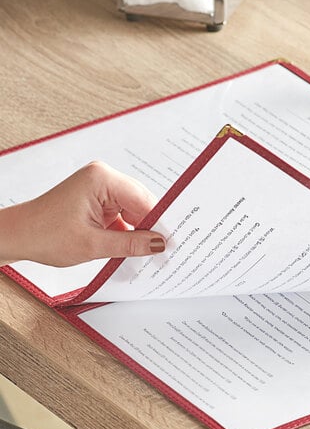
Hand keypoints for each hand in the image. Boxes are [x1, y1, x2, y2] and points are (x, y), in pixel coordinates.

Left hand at [0, 161, 165, 266]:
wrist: (18, 236)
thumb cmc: (44, 234)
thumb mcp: (93, 244)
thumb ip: (131, 243)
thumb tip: (159, 243)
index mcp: (102, 179)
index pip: (144, 199)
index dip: (159, 222)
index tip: (171, 242)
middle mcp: (103, 177)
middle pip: (141, 202)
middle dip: (149, 226)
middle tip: (162, 250)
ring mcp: (101, 187)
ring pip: (134, 209)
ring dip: (138, 229)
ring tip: (145, 250)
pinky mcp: (98, 198)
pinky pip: (123, 212)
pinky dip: (127, 229)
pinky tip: (131, 245)